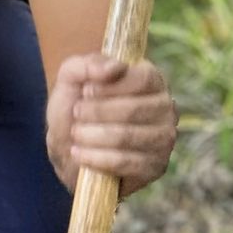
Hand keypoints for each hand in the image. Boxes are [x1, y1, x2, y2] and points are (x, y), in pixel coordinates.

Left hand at [47, 53, 177, 198]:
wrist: (68, 149)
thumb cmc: (75, 109)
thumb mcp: (71, 80)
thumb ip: (86, 65)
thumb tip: (114, 68)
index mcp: (152, 80)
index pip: (143, 79)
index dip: (111, 86)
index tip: (85, 91)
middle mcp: (165, 108)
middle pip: (134, 109)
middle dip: (97, 113)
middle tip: (76, 115)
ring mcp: (164, 139)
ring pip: (128, 136)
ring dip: (92, 135)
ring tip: (75, 134)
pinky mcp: (155, 167)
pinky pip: (126, 162)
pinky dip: (96, 158)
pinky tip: (79, 153)